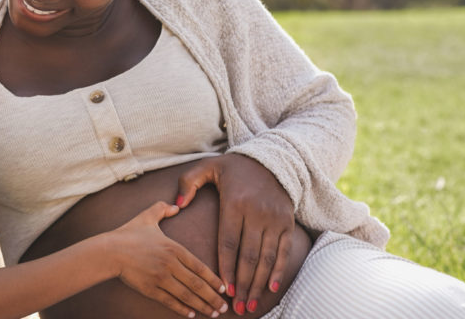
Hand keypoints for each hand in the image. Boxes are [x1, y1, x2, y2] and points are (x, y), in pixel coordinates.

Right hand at [111, 201, 227, 317]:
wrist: (109, 250)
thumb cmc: (128, 233)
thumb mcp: (147, 216)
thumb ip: (163, 208)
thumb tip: (177, 205)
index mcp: (174, 248)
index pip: (200, 266)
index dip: (214, 279)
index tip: (224, 288)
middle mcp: (170, 264)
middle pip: (197, 284)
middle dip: (213, 297)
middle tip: (224, 307)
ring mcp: (160, 278)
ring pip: (186, 295)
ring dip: (202, 305)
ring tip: (213, 313)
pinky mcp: (150, 289)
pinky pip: (170, 301)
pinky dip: (182, 309)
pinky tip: (191, 314)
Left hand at [176, 154, 294, 315]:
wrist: (273, 160)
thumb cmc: (234, 168)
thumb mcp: (208, 166)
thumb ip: (188, 183)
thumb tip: (177, 204)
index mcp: (235, 204)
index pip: (229, 242)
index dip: (226, 267)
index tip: (223, 287)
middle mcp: (257, 213)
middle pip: (248, 256)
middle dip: (243, 283)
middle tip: (236, 306)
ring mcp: (274, 219)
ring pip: (266, 258)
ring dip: (258, 283)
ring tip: (250, 304)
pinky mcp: (287, 223)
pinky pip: (283, 251)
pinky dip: (278, 271)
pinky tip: (270, 288)